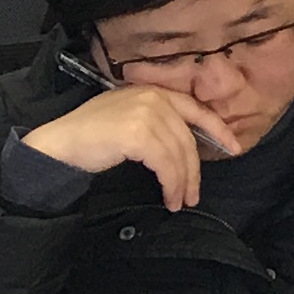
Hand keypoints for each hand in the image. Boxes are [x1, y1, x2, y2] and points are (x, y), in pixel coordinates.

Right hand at [18, 87, 242, 214]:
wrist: (58, 145)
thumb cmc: (90, 136)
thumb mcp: (128, 118)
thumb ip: (157, 121)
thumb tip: (185, 146)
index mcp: (153, 91)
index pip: (195, 109)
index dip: (218, 130)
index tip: (235, 147)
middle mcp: (153, 98)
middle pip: (187, 138)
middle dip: (195, 169)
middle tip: (194, 194)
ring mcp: (146, 114)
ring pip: (179, 154)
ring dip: (183, 183)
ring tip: (181, 202)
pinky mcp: (138, 135)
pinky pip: (166, 165)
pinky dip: (171, 184)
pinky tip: (169, 198)